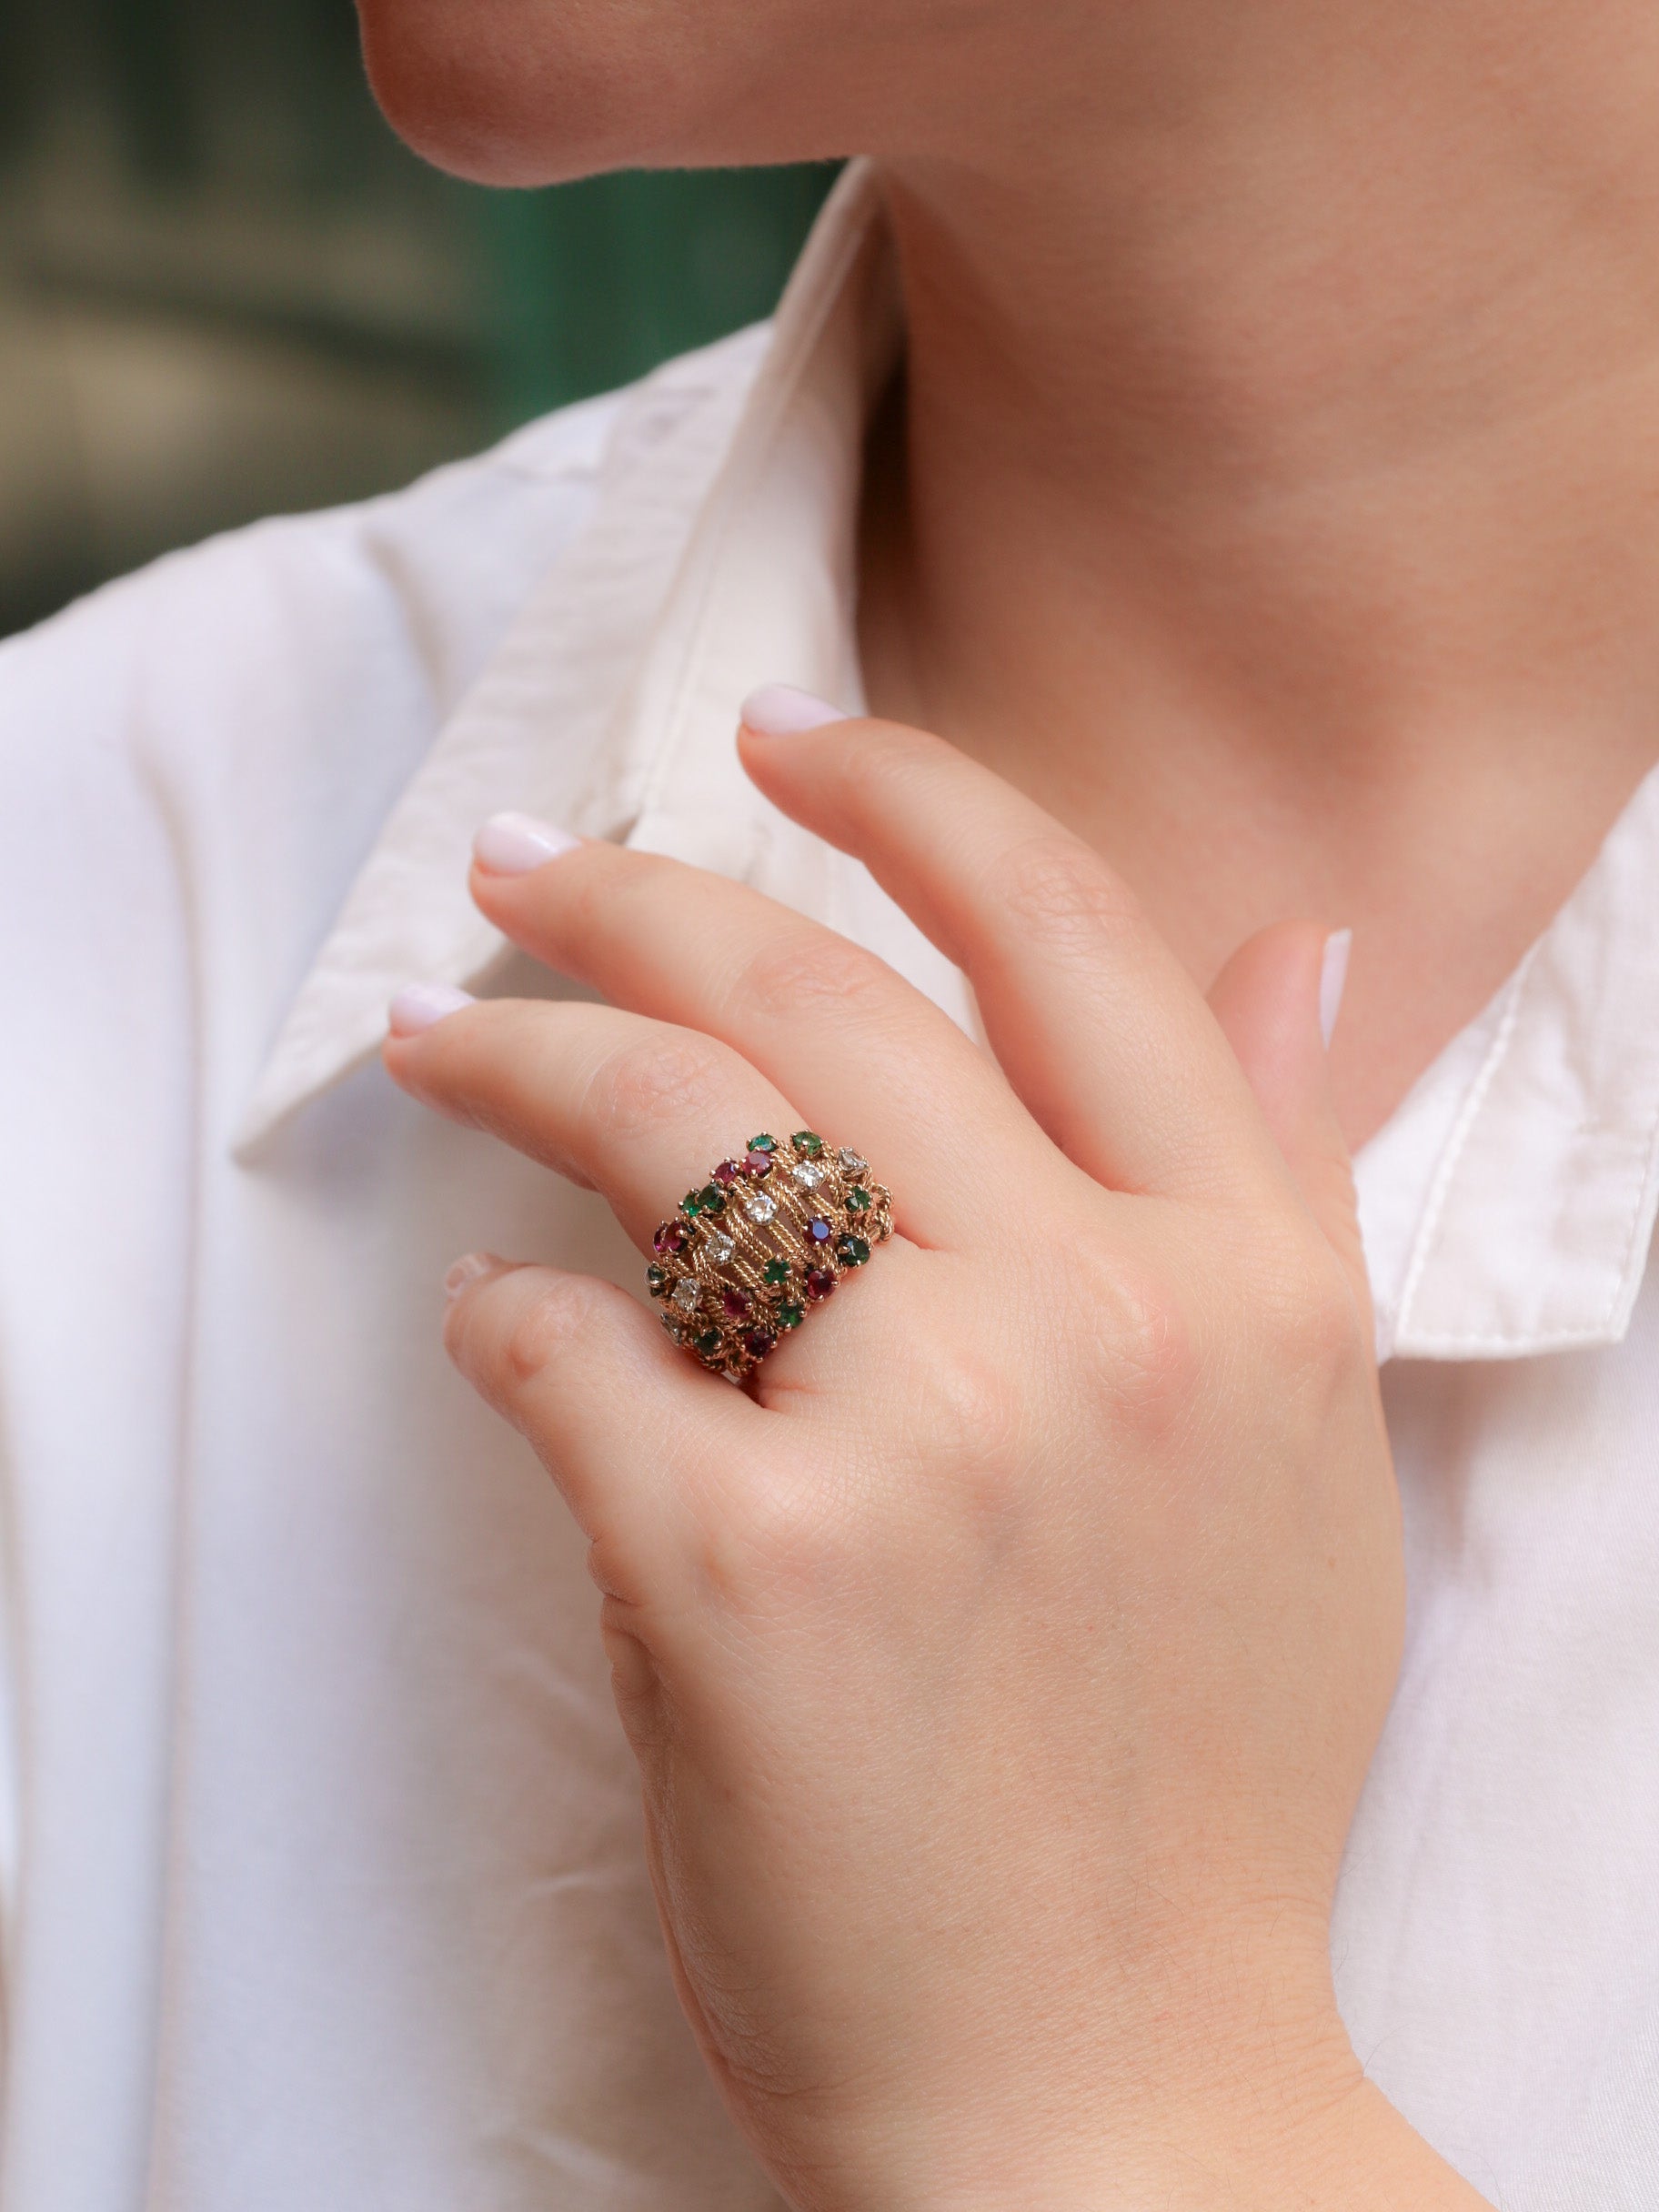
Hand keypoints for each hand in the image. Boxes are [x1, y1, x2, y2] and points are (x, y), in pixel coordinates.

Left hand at [383, 712, 1486, 2209]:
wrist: (1117, 2085)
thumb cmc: (1195, 1777)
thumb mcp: (1304, 1451)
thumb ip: (1284, 1176)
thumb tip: (1296, 946)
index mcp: (1245, 1273)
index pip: (1065, 929)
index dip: (902, 792)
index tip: (778, 740)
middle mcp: (1103, 1318)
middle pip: (820, 992)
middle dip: (636, 894)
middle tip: (525, 872)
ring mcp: (925, 1434)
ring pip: (670, 1123)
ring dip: (520, 1049)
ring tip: (438, 1036)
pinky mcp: (743, 1566)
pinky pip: (562, 1353)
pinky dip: (502, 1323)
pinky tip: (498, 1328)